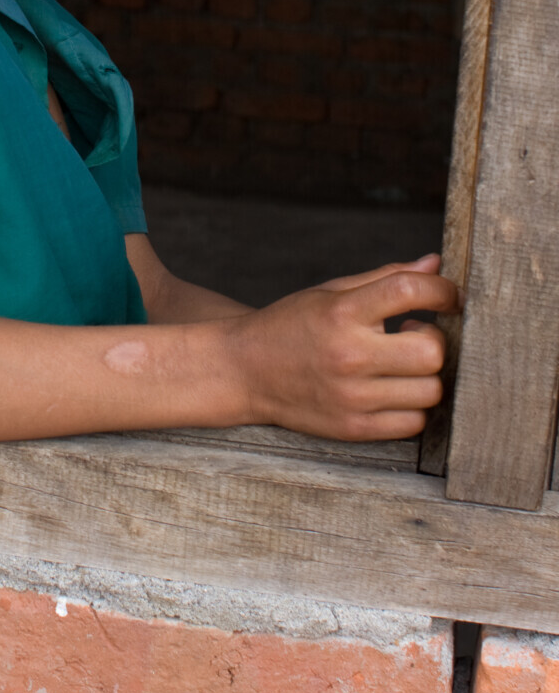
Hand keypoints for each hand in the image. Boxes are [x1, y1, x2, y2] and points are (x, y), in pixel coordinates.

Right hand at [220, 254, 458, 440]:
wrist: (245, 370)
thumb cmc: (291, 325)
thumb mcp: (331, 292)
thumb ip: (386, 277)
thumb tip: (434, 263)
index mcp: (342, 312)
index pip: (409, 291)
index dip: (442, 289)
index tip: (448, 295)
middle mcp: (348, 355)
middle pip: (431, 351)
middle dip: (433, 339)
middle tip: (414, 334)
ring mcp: (352, 397)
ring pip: (430, 390)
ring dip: (425, 375)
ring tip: (400, 363)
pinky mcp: (355, 428)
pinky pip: (414, 423)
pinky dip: (412, 406)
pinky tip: (392, 389)